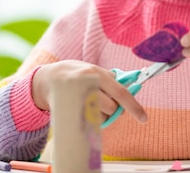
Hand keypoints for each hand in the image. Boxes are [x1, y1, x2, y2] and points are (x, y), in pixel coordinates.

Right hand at [32, 60, 147, 123]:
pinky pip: (88, 122)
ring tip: (90, 103)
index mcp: (96, 72)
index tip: (143, 118)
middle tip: (104, 102)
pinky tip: (83, 109)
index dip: (133, 106)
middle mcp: (87, 84)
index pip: (120, 92)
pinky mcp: (69, 109)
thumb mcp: (91, 69)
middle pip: (111, 107)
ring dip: (100, 115)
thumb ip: (110, 78)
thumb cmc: (74, 74)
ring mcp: (77, 97)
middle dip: (112, 109)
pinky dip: (90, 119)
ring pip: (100, 116)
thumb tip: (131, 87)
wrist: (46, 79)